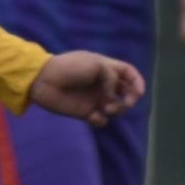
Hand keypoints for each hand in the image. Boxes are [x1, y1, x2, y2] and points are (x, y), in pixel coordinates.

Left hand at [29, 51, 145, 127]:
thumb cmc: (70, 67)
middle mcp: (103, 84)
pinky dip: (101, 120)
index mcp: (106, 68)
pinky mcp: (85, 112)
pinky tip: (92, 116)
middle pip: (127, 93)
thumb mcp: (96, 64)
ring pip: (116, 108)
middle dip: (131, 99)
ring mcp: (95, 98)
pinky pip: (101, 120)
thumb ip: (112, 77)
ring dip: (117, 110)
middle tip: (126, 103)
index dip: (138, 82)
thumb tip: (113, 98)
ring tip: (106, 108)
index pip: (128, 74)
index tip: (140, 92)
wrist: (44, 80)